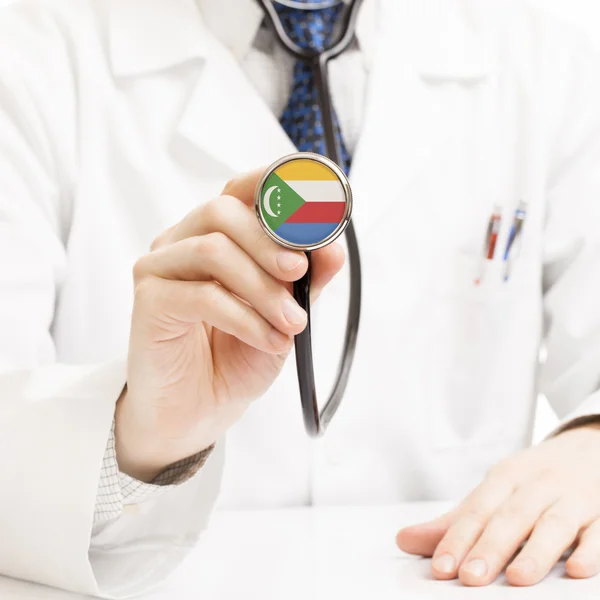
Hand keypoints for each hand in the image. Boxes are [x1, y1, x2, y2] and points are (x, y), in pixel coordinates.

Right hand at [116, 169, 343, 480]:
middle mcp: (183, 242)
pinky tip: (268, 340)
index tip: (313, 202)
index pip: (240, 190)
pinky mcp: (149, 301)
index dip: (274, 183)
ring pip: (213, 250)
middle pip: (222, 211)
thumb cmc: (237, 356)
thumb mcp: (285, 314)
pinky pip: (202, 296)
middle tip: (299, 273)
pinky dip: (245, 318)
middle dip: (270, 242)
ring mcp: (160, 268)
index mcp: (216, 235)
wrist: (198, 410)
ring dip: (263, 288)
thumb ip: (306, 279)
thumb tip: (332, 246)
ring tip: (292, 323)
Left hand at [396, 424, 599, 585]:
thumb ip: (454, 521)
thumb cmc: (532, 479)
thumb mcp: (494, 491)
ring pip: (554, 524)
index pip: (477, 510)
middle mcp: (536, 485)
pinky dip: (590, 549)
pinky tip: (578, 569)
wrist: (588, 447)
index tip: (440, 568)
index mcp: (505, 478)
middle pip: (511, 517)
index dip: (457, 538)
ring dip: (536, 551)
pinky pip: (598, 531)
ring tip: (517, 579)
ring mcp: (572, 497)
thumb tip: (404, 540)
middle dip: (490, 547)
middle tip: (470, 578)